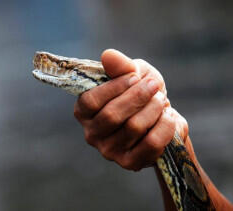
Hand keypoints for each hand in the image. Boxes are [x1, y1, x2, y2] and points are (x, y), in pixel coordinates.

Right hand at [74, 49, 187, 170]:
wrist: (161, 118)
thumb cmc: (140, 93)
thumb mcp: (132, 74)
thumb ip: (119, 66)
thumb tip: (108, 56)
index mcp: (83, 112)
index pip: (90, 101)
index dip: (115, 87)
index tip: (135, 76)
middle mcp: (91, 134)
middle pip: (112, 115)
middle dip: (138, 96)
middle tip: (154, 86)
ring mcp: (109, 151)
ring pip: (134, 127)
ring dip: (153, 108)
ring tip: (161, 100)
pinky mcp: (129, 163)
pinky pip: (151, 144)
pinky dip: (165, 126)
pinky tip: (168, 116)